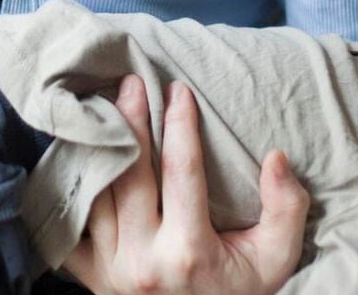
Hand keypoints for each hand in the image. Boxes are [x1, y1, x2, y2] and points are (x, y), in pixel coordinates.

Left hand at [64, 76, 309, 294]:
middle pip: (130, 175)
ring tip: (102, 108)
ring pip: (96, 195)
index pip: (181, 172)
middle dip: (131, 121)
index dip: (179, 125)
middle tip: (132, 83)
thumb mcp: (276, 257)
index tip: (179, 90)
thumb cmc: (240, 290)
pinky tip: (81, 154)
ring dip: (98, 147)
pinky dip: (75, 188)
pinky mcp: (91, 277)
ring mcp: (110, 271)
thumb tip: (276, 157)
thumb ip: (286, 208)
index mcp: (189, 251)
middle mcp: (143, 260)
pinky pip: (71, 225)